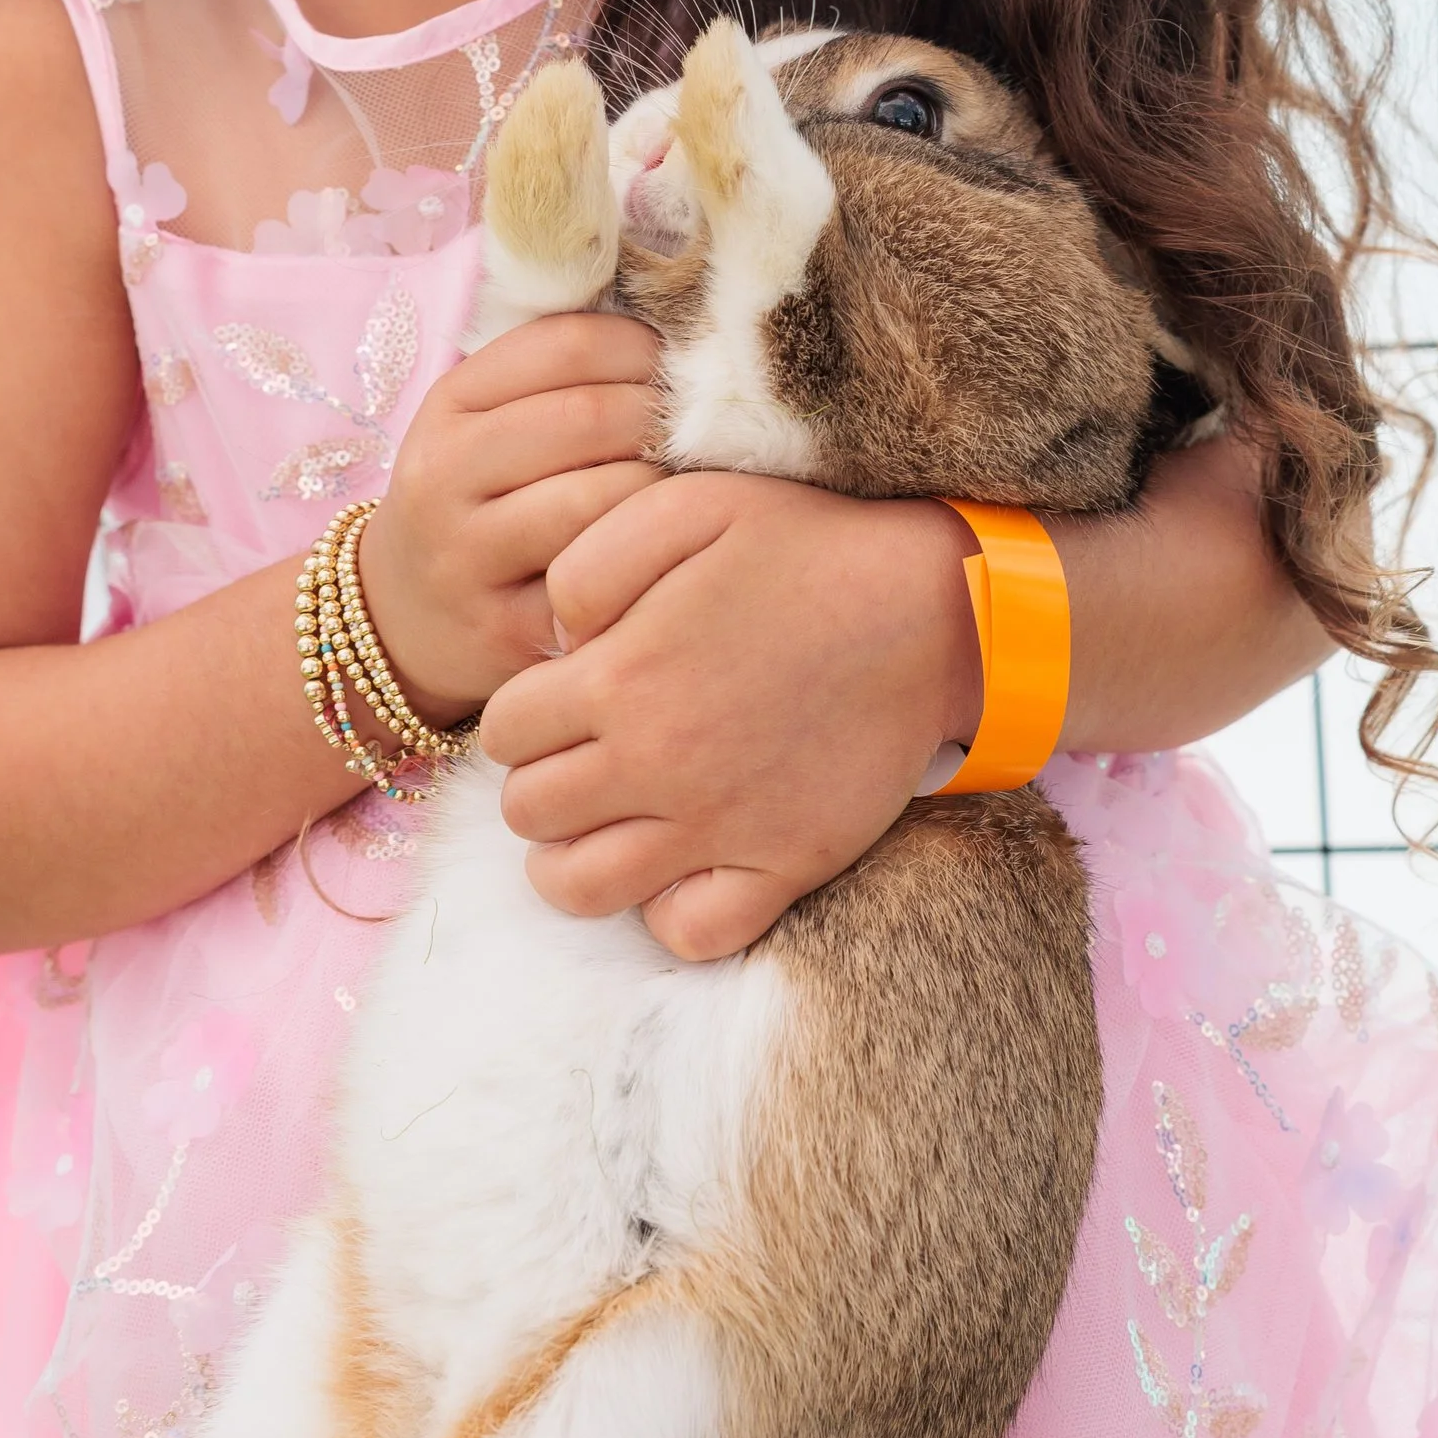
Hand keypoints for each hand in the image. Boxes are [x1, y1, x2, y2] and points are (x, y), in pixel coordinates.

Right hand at [356, 315, 664, 721]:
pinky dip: (647, 556)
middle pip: (589, 417)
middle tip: (705, 425)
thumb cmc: (475, 501)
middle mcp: (443, 476)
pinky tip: (664, 547)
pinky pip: (600, 579)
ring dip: (665, 486)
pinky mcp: (506, 628)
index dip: (643, 345)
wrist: (402, 619)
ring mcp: (467, 556)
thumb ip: (558, 373)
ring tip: (691, 483)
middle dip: (664, 414)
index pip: (565, 345)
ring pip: (599, 499)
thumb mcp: (485, 423)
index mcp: (448, 406)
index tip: (677, 364)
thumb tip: (674, 321)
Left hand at [479, 478, 982, 963]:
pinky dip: (670, 910)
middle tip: (590, 752)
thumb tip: (556, 640)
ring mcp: (719, 827)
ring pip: (578, 888)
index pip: (501, 732)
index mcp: (618, 680)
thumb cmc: (807, 544)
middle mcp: (655, 767)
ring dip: (575, 856)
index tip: (567, 696)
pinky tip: (683, 862)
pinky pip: (689, 933)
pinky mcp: (784, 865)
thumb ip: (589, 562)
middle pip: (528, 813)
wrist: (936, 606)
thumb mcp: (685, 505)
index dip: (523, 713)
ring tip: (612, 818)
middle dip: (542, 779)